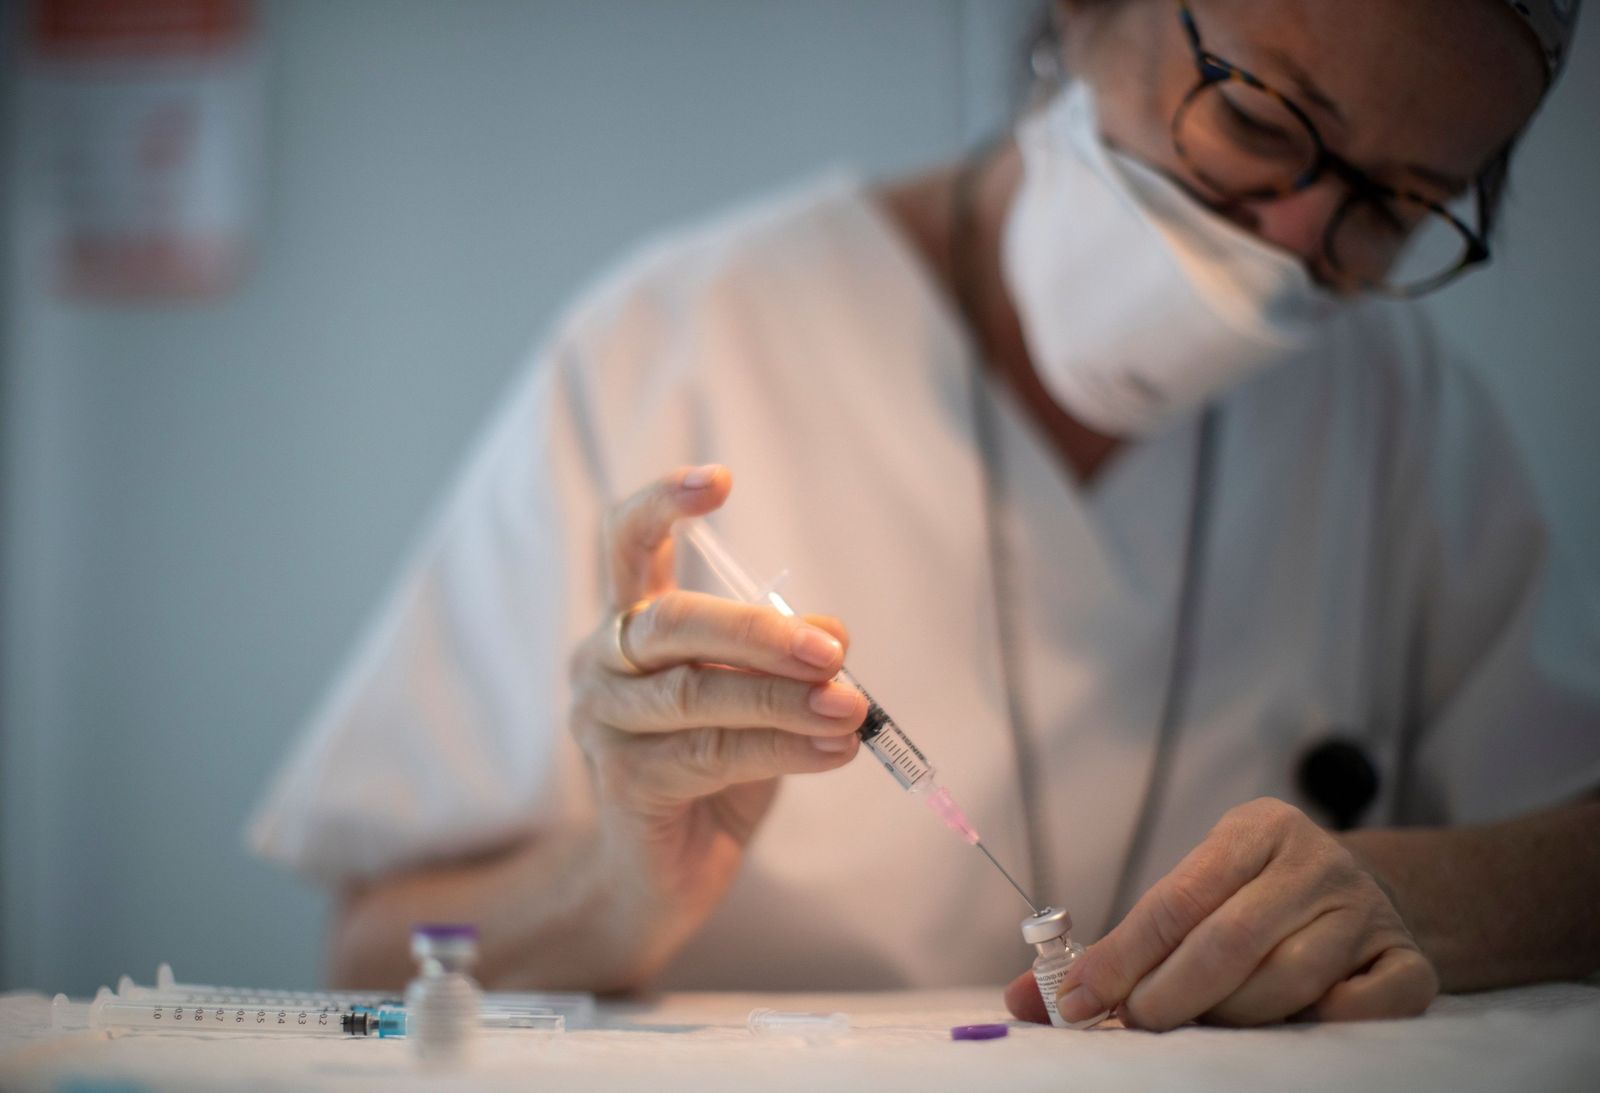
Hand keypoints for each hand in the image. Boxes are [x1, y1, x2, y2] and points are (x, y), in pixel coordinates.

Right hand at [568, 464, 864, 974]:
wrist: (664, 878)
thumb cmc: (713, 772)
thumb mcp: (760, 699)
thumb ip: (785, 660)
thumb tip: (833, 631)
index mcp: (631, 623)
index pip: (626, 543)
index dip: (663, 503)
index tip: (719, 479)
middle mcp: (602, 662)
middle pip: (672, 621)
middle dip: (760, 632)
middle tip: (834, 652)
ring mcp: (603, 723)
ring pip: (697, 694)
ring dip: (785, 699)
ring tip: (851, 709)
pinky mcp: (622, 781)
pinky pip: (710, 754)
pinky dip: (782, 749)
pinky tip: (833, 751)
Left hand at [1004, 798, 1437, 1028]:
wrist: (1364, 895)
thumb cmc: (1253, 903)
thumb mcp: (1192, 897)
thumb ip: (1116, 949)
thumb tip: (1024, 1002)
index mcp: (1256, 829)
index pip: (1175, 900)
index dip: (1121, 957)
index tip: (1075, 1001)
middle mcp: (1316, 862)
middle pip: (1228, 943)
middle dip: (1167, 996)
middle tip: (1135, 1025)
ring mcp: (1368, 912)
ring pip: (1286, 986)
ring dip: (1233, 1018)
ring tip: (1205, 1025)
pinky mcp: (1410, 963)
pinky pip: (1362, 1013)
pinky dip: (1320, 1028)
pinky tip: (1292, 1024)